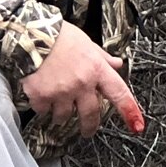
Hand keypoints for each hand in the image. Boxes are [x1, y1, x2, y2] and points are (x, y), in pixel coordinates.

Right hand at [21, 23, 144, 139]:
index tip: (137, 125)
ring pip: (65, 116)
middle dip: (89, 126)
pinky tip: (40, 96)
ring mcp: (62, 92)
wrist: (29, 36)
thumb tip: (117, 64)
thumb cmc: (58, 36)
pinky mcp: (42, 97)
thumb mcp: (86, 42)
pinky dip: (42, 107)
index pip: (119, 93)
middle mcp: (82, 83)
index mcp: (96, 69)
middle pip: (91, 114)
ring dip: (61, 114)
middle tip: (87, 131)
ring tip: (56, 103)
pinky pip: (44, 111)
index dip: (130, 111)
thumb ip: (102, 57)